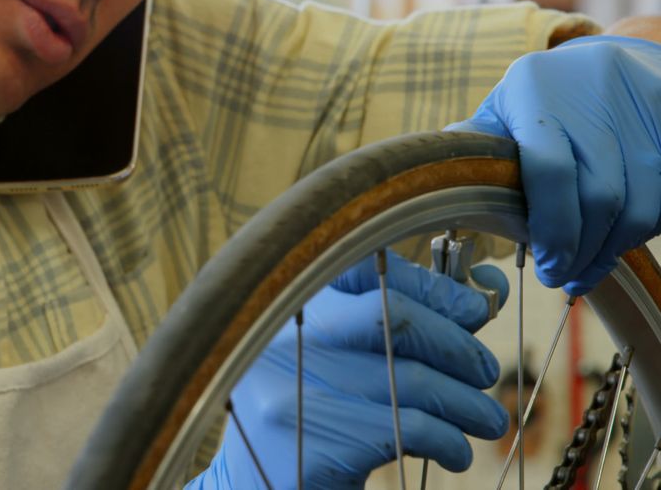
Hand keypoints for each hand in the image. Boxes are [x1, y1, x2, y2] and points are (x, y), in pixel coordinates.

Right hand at [187, 252, 508, 489]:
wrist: (251, 489)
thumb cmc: (308, 416)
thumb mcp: (332, 360)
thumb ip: (389, 327)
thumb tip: (482, 295)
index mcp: (283, 306)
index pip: (364, 268)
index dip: (427, 285)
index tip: (470, 309)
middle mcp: (279, 338)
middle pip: (391, 315)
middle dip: (455, 344)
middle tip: (483, 371)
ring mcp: (292, 393)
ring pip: (411, 379)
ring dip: (466, 402)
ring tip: (485, 420)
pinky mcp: (313, 447)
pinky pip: (409, 430)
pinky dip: (448, 441)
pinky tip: (453, 452)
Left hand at [446, 36, 660, 294]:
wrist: (604, 62)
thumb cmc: (538, 103)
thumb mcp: (500, 114)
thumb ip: (472, 150)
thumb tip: (429, 183)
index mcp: (534, 89)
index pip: (549, 170)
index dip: (551, 230)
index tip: (547, 268)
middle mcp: (594, 89)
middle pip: (602, 195)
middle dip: (582, 250)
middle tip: (564, 279)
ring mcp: (643, 102)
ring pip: (645, 202)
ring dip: (616, 248)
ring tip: (589, 268)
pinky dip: (646, 228)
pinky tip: (619, 241)